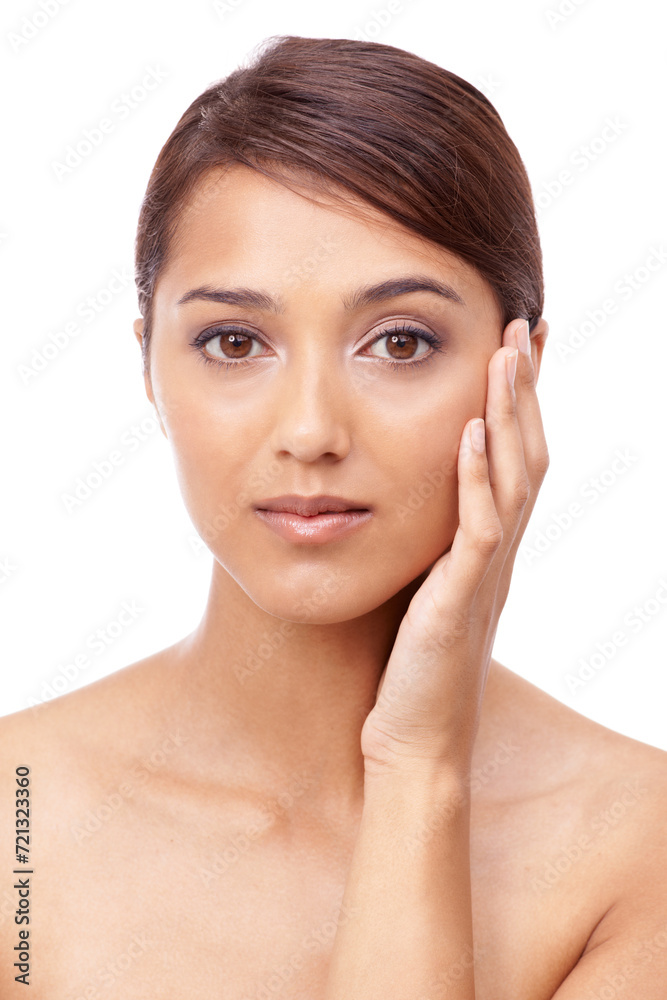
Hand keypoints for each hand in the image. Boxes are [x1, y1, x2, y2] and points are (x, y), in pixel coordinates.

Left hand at [360, 317, 549, 777]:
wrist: (415, 743)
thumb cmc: (413, 672)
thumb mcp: (424, 593)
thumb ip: (430, 547)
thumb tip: (410, 505)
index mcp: (488, 549)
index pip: (516, 460)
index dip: (523, 404)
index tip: (520, 347)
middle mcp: (499, 554)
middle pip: (528, 455)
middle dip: (526, 389)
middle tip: (525, 326)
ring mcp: (485, 575)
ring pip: (514, 479)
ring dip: (512, 415)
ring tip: (507, 354)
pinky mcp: (460, 599)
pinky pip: (479, 527)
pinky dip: (478, 476)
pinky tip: (473, 430)